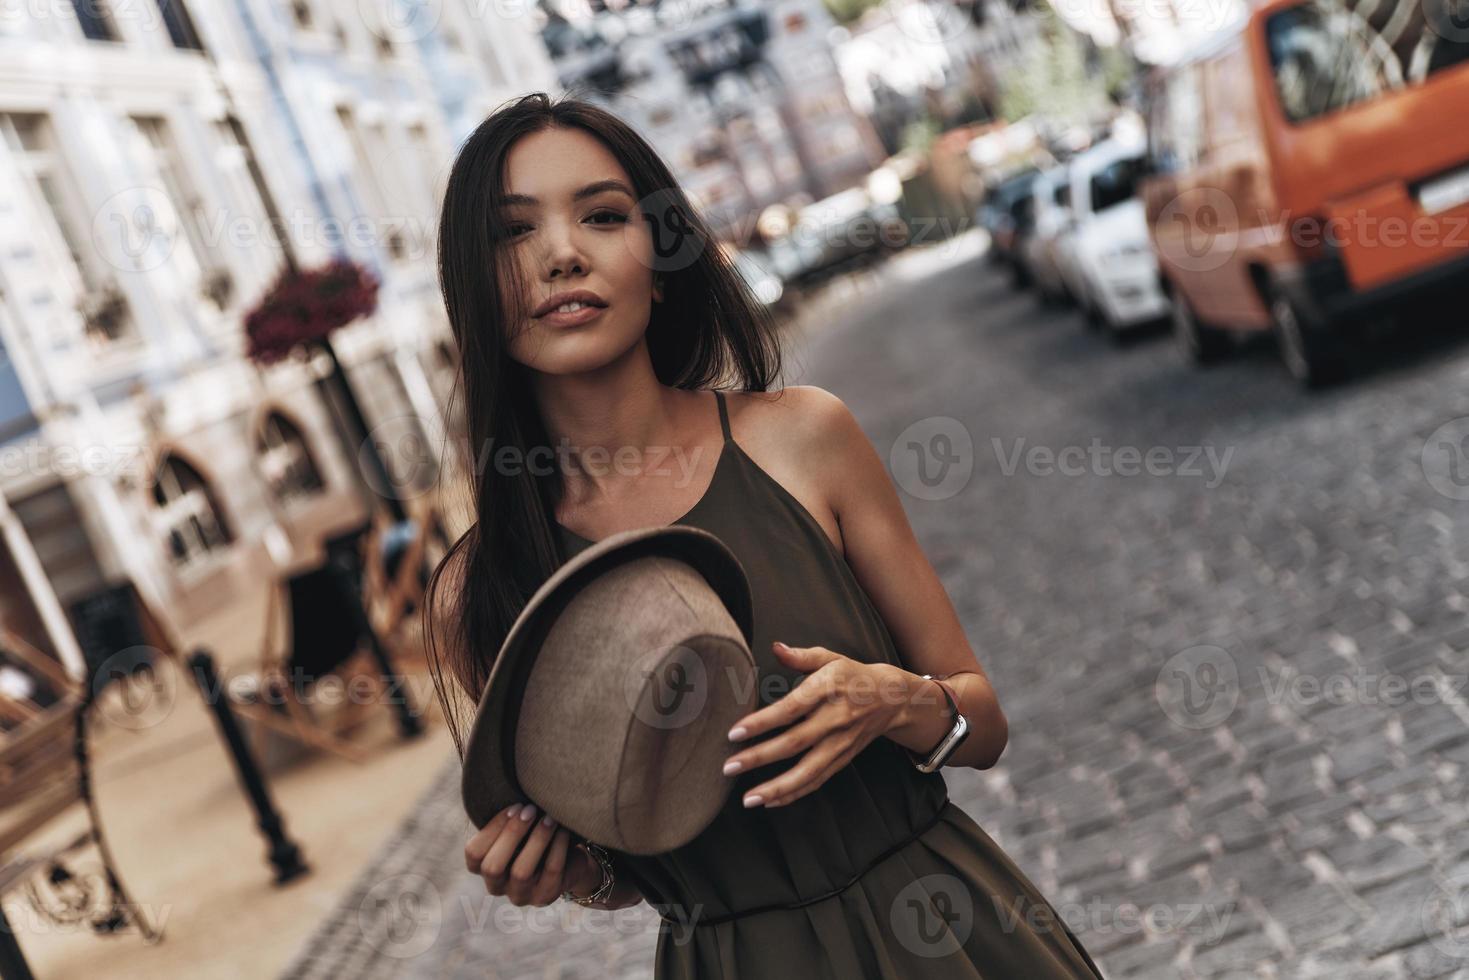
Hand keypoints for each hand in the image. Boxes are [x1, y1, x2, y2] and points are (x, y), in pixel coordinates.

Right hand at [463, 803, 593, 906]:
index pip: (474, 854)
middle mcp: (497, 886)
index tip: (514, 806)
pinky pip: (550, 872)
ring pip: (521, 872)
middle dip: (511, 834)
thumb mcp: (518, 827)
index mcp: (483, 868)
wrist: (569, 860)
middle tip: (530, 810)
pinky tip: (563, 830)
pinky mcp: (545, 897)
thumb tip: (505, 781)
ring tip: (549, 818)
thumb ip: (507, 816)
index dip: (492, 828)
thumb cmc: (536, 836)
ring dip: (536, 840)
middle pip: (492, 867)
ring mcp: (520, 896)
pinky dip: (557, 847)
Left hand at [723, 642, 909, 808]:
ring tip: (748, 799)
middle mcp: (835, 719)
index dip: (763, 722)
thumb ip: (801, 656)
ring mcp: (840, 744)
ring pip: (807, 771)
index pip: (791, 708)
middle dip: (760, 757)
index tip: (735, 732)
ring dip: (777, 787)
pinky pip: (817, 781)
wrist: (892, 698)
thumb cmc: (851, 675)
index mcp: (827, 689)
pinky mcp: (843, 759)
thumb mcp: (830, 658)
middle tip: (729, 767)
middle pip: (794, 743)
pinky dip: (794, 793)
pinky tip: (770, 801)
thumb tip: (775, 647)